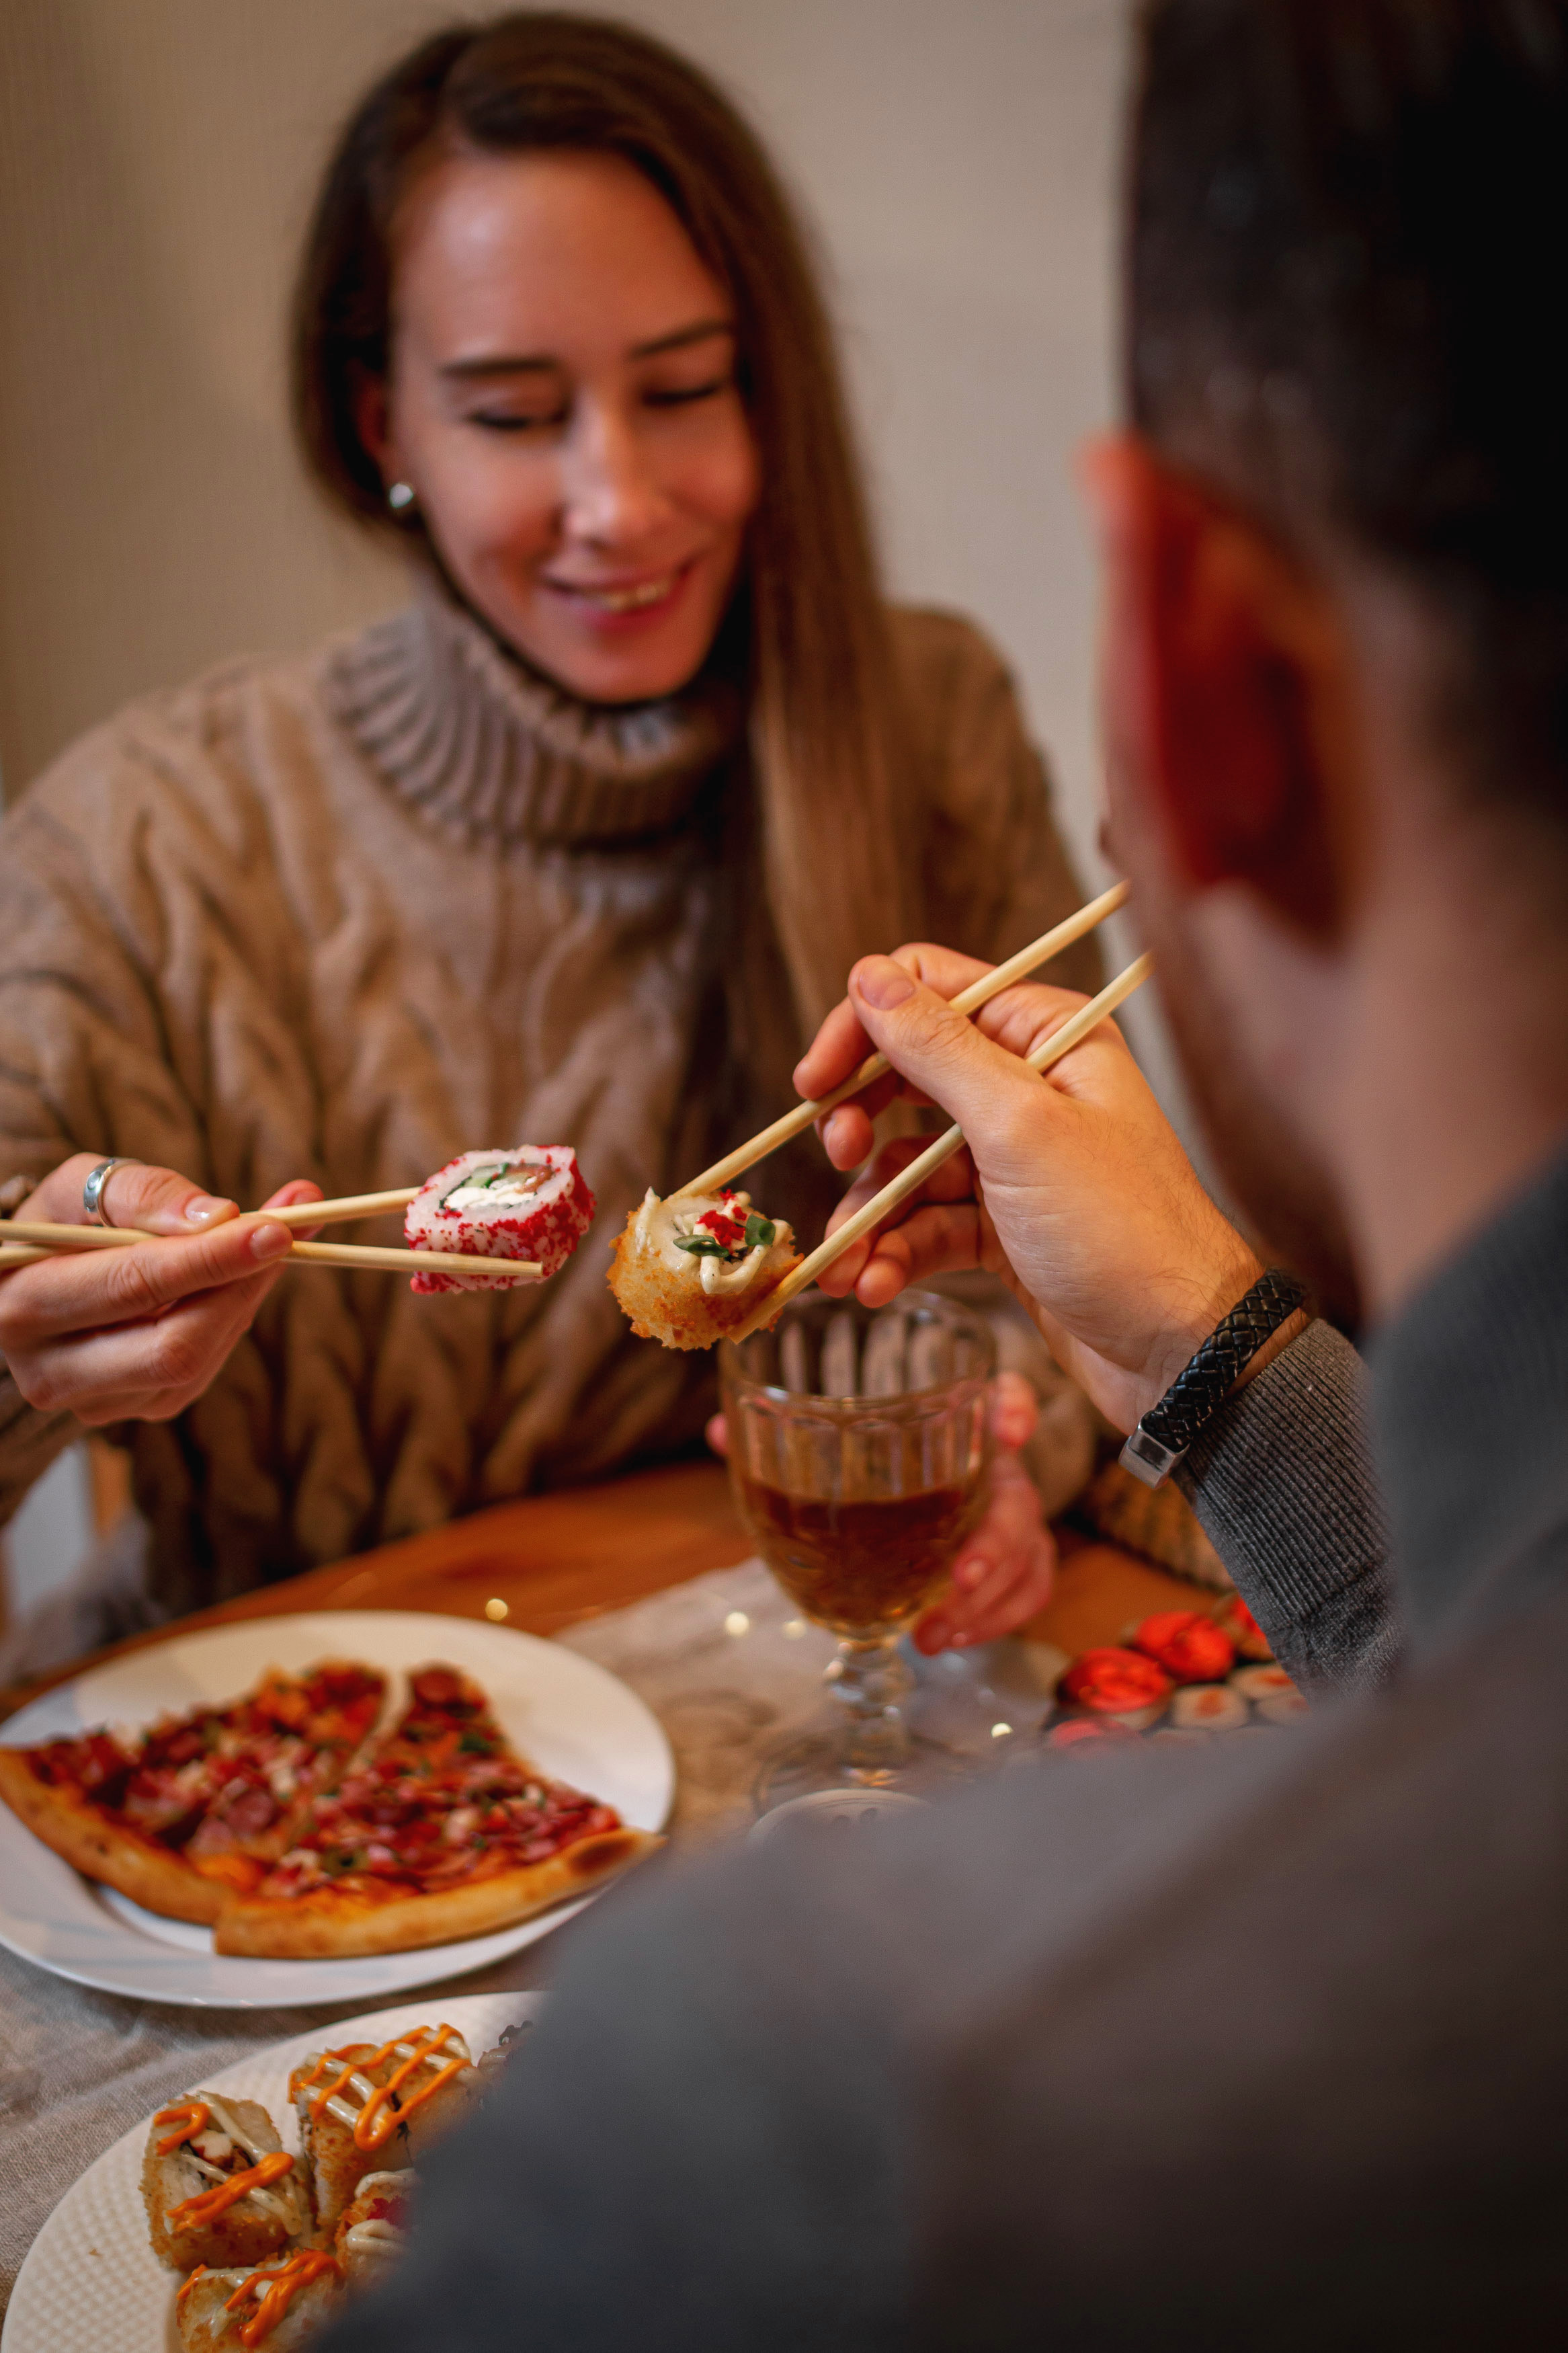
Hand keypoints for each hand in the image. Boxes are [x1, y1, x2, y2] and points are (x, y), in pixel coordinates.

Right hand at [0, 1155, 321, 1427]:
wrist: (36, 1280)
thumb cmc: (63, 1223)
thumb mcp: (84, 1186)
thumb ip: (142, 1193)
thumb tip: (217, 1218)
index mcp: (24, 1306)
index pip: (132, 1286)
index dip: (210, 1258)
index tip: (275, 1228)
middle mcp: (50, 1371)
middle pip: (173, 1346)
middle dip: (239, 1285)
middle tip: (289, 1231)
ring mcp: (94, 1403)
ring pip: (197, 1361)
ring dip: (244, 1297)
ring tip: (266, 1241)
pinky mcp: (136, 1409)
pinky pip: (204, 1369)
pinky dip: (231, 1317)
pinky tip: (232, 1280)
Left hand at [705, 1371, 1054, 1654]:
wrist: (904, 1508)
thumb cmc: (870, 1471)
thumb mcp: (830, 1454)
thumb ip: (780, 1438)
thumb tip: (722, 1431)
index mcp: (961, 1430)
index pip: (1007, 1399)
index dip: (1017, 1409)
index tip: (1009, 1430)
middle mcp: (994, 1472)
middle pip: (1018, 1499)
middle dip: (995, 1543)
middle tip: (955, 1578)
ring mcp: (1009, 1520)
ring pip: (1026, 1557)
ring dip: (986, 1602)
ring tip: (934, 1634)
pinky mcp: (1012, 1565)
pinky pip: (1025, 1592)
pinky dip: (991, 1622)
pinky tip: (945, 1640)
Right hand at [793, 944, 1269, 1433]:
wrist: (1180, 1352)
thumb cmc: (1122, 1231)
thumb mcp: (1020, 1127)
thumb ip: (938, 1050)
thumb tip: (869, 978)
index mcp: (1046, 1037)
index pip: (927, 993)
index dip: (861, 1029)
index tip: (816, 1085)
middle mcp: (1028, 1088)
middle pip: (905, 1079)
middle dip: (858, 1123)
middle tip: (837, 1156)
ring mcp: (1014, 1161)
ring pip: (905, 1164)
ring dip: (868, 1212)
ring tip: (846, 1264)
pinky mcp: (1003, 1227)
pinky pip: (925, 1224)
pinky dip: (894, 1252)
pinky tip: (874, 1285)